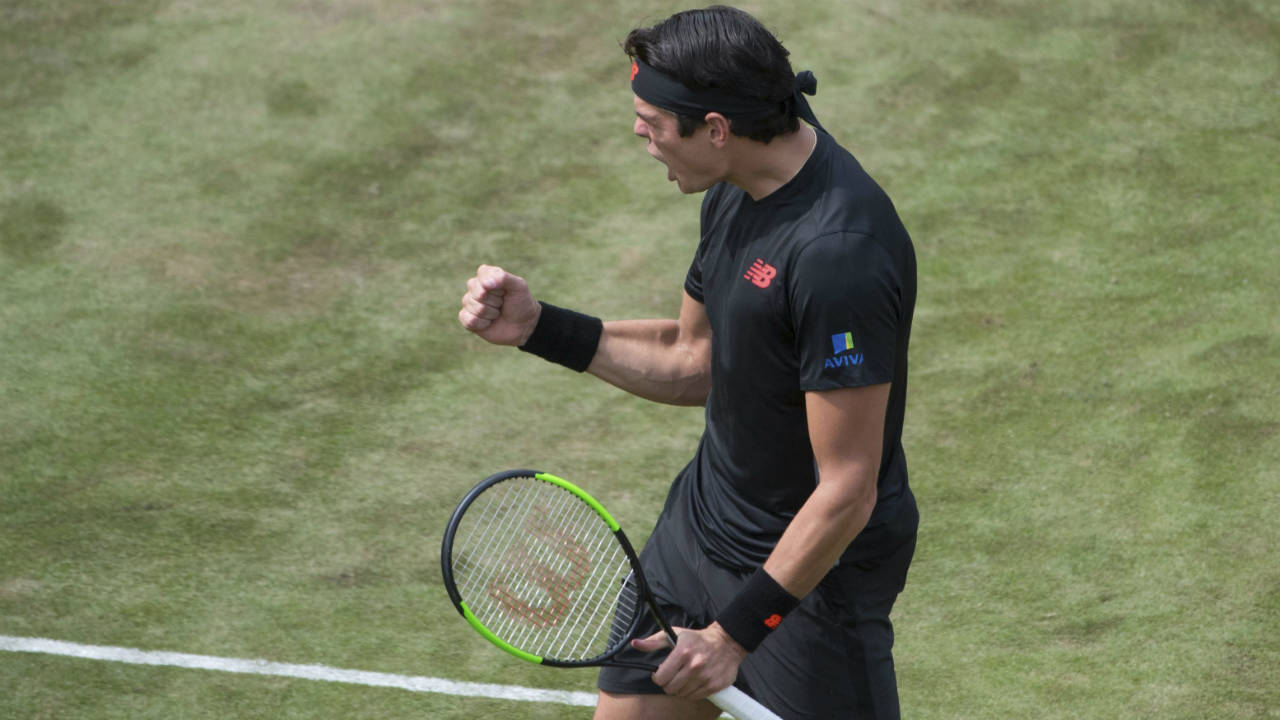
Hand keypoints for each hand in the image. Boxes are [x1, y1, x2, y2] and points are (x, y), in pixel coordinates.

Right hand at [458, 264, 541, 346]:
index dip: (496, 287)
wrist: (523, 326)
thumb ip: (503, 278)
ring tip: (497, 313)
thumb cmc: (520, 303)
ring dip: (491, 313)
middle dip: (494, 301)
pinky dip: (482, 324)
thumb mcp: (518, 287)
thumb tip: (485, 283)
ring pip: (474, 307)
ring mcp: (470, 303)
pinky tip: (489, 323)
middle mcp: (475, 287)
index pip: (483, 276)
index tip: (505, 292)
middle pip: (477, 293)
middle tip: (502, 303)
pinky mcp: (467, 318)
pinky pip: (468, 320)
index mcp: (486, 275)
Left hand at [631, 623, 747, 700]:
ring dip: (680, 688)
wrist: (727, 642)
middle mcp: (694, 665)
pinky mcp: (714, 685)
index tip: (661, 672)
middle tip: (673, 675)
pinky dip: (691, 692)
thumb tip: (635, 643)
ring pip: (681, 694)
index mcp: (682, 652)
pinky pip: (695, 697)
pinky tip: (694, 681)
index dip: (657, 677)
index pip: (660, 677)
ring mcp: (705, 677)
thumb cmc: (697, 639)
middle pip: (670, 689)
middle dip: (668, 684)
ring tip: (684, 677)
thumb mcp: (675, 635)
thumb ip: (654, 642)